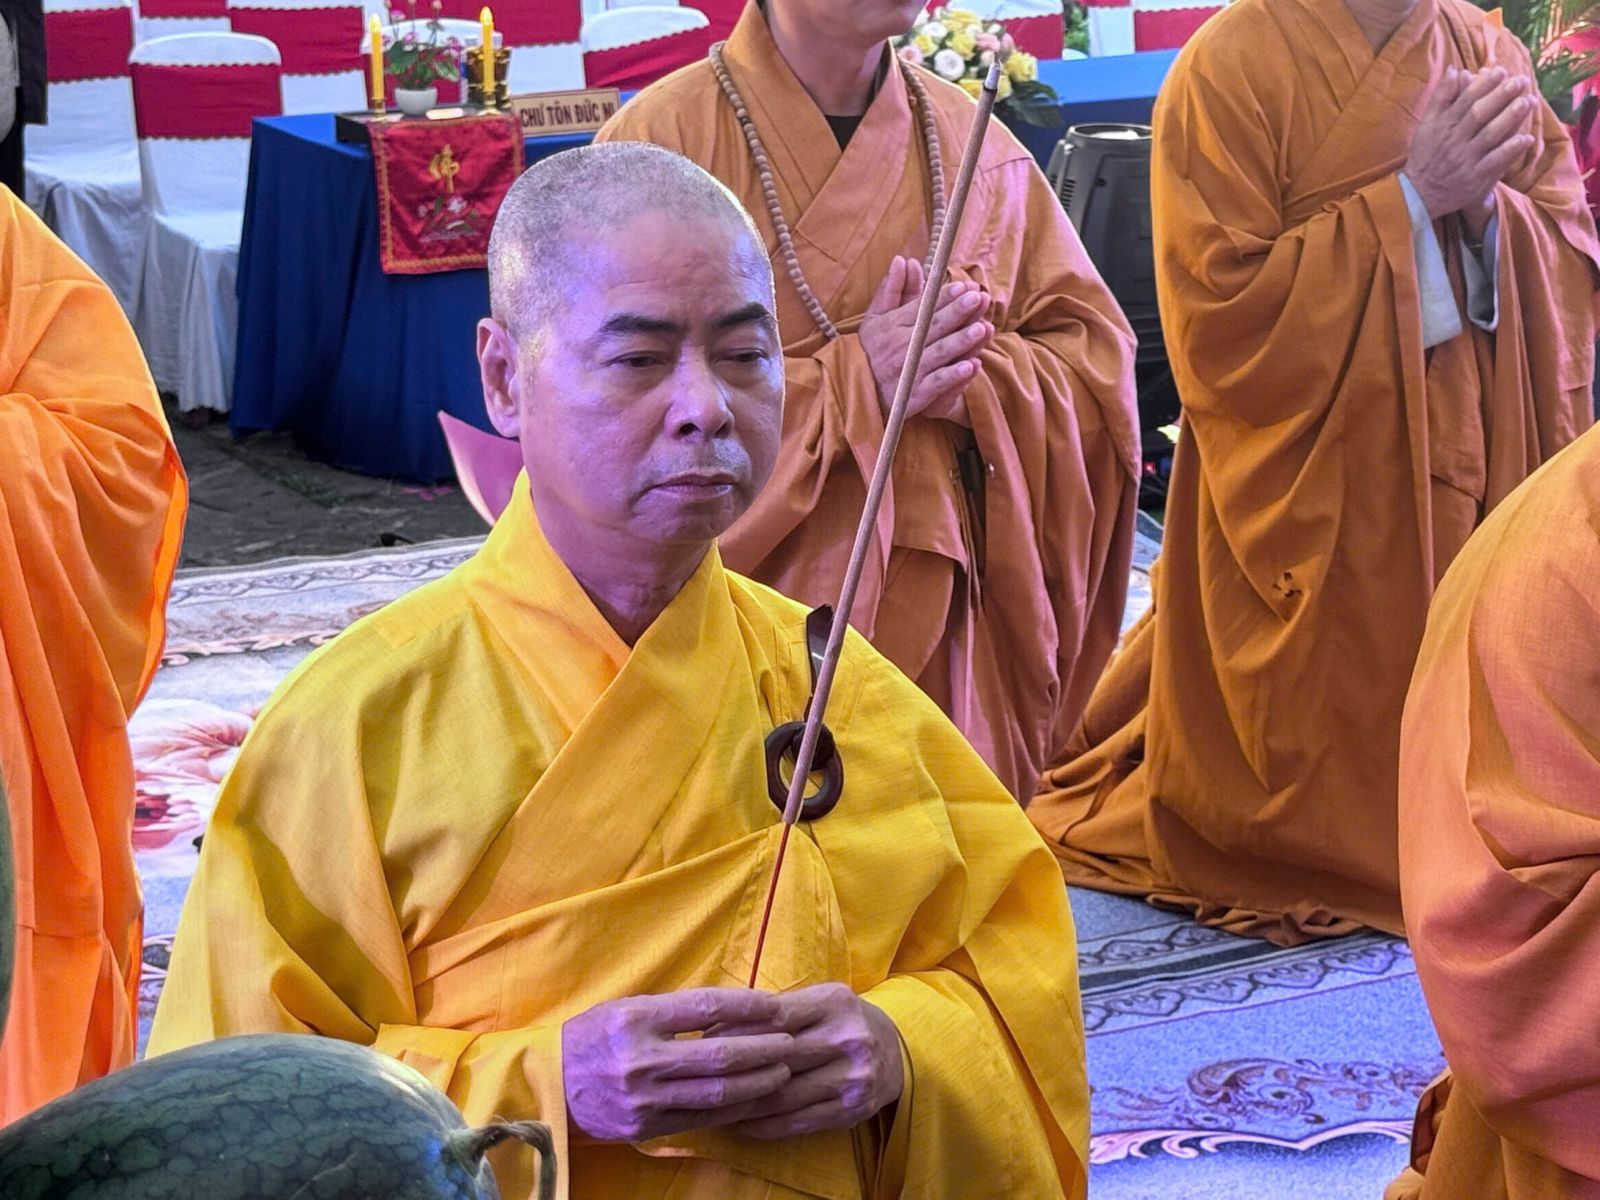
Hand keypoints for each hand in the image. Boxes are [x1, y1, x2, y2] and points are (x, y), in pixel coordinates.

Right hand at [562, 988, 795, 1141]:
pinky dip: (733, 1109)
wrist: (550, 1085)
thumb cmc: (594, 1037)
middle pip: (719, 1054)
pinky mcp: (645, 1126)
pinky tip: (754, 1099)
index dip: (746, 1006)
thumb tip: (732, 1009)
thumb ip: (674, 1010)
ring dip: (757, 1082)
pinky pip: (701, 1118)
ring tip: (782, 1071)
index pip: (705, 1008)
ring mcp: (644, 1097)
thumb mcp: (626, 1008)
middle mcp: (641, 1058)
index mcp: (636, 1018)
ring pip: (716, 1092)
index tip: (775, 1005)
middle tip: (791, 1042)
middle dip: (763, 1048)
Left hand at [709, 982, 904, 1139]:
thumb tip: (715, 1024)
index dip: (736, 1030)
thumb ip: (776, 1009)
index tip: (705, 1040)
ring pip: (782, 1096)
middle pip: (776, 1058)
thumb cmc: (840, 1020)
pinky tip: (740, 1122)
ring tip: (711, 1104)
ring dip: (741, 1103)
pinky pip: (796, 1122)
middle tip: (698, 1076)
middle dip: (733, 1069)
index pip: (774, 1017)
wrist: (895, 1050)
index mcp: (834, 1002)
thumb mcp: (818, 1000)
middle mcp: (848, 1039)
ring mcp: (852, 1078)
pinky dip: (762, 1126)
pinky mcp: (851, 1110)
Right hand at [859, 255, 991, 423]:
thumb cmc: (873, 350)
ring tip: (981, 328)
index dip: (944, 297)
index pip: (923, 308)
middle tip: (978, 298)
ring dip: (961, 341)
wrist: (857, 390)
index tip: (964, 286)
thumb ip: (892, 288)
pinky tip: (972, 366)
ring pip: (939, 352)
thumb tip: (902, 259)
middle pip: (934, 326)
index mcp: (893, 324)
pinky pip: (937, 383)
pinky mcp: (916, 394)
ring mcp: (910, 370)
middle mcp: (902, 345)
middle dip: (957, 312)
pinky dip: (954, 376)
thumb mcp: (876, 317)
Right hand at [1405, 65, 1536, 222]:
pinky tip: (1526, 138)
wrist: (1419, 195)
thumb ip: (1441, 98)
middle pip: (1480, 114)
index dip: (1484, 84)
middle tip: (1521, 81)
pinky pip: (1496, 162)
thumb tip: (1455, 70)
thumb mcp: (1427, 125)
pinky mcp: (1475, 179)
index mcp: (1442, 126)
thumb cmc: (1426, 155)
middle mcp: (1454, 142)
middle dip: (1502, 96)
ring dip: (1511, 118)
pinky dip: (1511, 150)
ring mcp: (1465, 161)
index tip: (1501, 71)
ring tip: (1528, 101)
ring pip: (1490, 135)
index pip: (1465, 101)